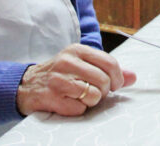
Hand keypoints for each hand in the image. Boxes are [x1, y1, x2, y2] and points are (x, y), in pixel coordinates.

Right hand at [16, 43, 136, 116]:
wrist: (26, 85)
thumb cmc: (60, 75)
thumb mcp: (82, 64)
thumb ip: (108, 69)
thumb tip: (133, 77)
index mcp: (77, 50)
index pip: (110, 63)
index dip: (118, 78)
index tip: (115, 85)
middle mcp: (67, 62)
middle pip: (103, 81)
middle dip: (104, 91)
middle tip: (94, 92)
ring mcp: (58, 80)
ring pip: (93, 95)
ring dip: (91, 101)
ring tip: (80, 97)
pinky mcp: (51, 97)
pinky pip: (79, 109)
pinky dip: (78, 109)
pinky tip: (68, 103)